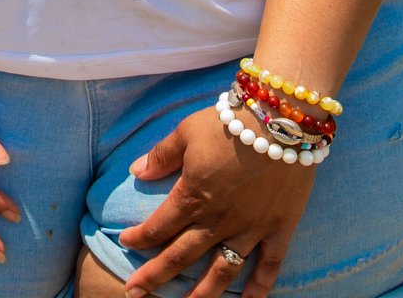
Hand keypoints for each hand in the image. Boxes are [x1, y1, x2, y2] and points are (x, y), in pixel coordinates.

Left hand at [121, 106, 316, 297]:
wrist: (277, 121)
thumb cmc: (227, 122)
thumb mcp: (186, 132)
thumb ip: (162, 156)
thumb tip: (136, 172)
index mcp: (192, 196)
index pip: (159, 226)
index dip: (139, 237)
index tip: (125, 242)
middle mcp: (218, 220)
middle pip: (182, 256)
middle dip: (155, 276)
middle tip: (135, 292)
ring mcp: (249, 229)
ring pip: (221, 272)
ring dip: (201, 294)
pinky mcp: (277, 229)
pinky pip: (268, 266)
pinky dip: (259, 288)